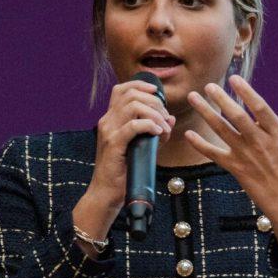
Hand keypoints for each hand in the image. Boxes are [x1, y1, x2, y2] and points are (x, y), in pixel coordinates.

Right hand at [73, 79, 173, 251]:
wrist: (107, 192)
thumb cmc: (125, 170)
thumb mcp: (142, 146)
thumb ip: (154, 130)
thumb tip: (171, 118)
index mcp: (111, 119)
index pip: (121, 89)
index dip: (140, 85)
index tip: (157, 92)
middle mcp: (107, 121)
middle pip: (131, 95)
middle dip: (154, 102)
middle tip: (166, 118)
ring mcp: (108, 131)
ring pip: (133, 106)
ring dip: (155, 114)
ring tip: (164, 128)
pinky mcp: (113, 144)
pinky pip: (133, 126)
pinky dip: (150, 126)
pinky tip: (159, 134)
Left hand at [186, 75, 277, 261]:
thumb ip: (272, 128)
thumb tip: (259, 114)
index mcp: (276, 133)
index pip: (260, 107)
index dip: (246, 92)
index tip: (234, 78)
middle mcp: (260, 142)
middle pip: (237, 115)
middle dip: (221, 98)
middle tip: (208, 86)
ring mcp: (246, 155)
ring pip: (221, 129)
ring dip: (205, 112)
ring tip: (194, 97)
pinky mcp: (236, 168)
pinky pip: (214, 154)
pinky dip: (199, 144)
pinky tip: (188, 134)